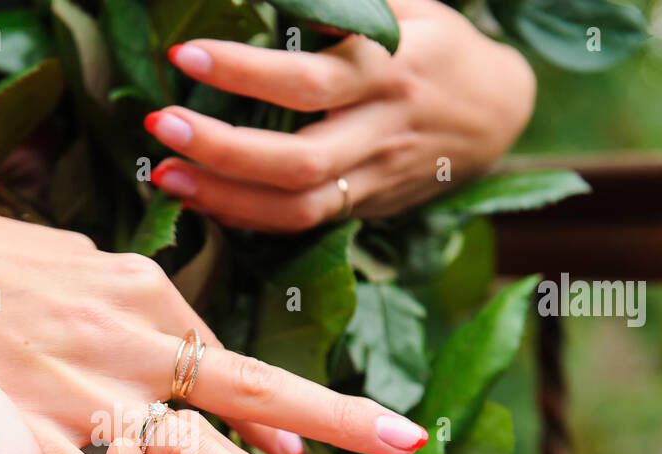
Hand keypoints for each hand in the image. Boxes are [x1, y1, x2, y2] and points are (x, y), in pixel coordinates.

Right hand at [0, 178, 427, 453]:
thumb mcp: (94, 271)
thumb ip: (164, 317)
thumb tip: (225, 370)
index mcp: (145, 312)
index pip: (247, 370)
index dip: (318, 408)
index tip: (383, 440)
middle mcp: (122, 353)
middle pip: (232, 415)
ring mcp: (69, 391)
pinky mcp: (10, 422)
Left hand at [146, 0, 534, 228]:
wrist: (499, 115)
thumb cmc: (438, 47)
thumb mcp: (408, 6)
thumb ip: (345, 3)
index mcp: (391, 69)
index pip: (309, 80)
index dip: (244, 72)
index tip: (184, 56)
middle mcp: (382, 131)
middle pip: (297, 161)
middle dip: (221, 150)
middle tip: (162, 127)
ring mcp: (374, 179)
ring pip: (295, 207)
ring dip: (223, 198)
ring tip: (164, 176)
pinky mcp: (365, 210)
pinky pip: (299, 224)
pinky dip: (245, 215)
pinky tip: (201, 199)